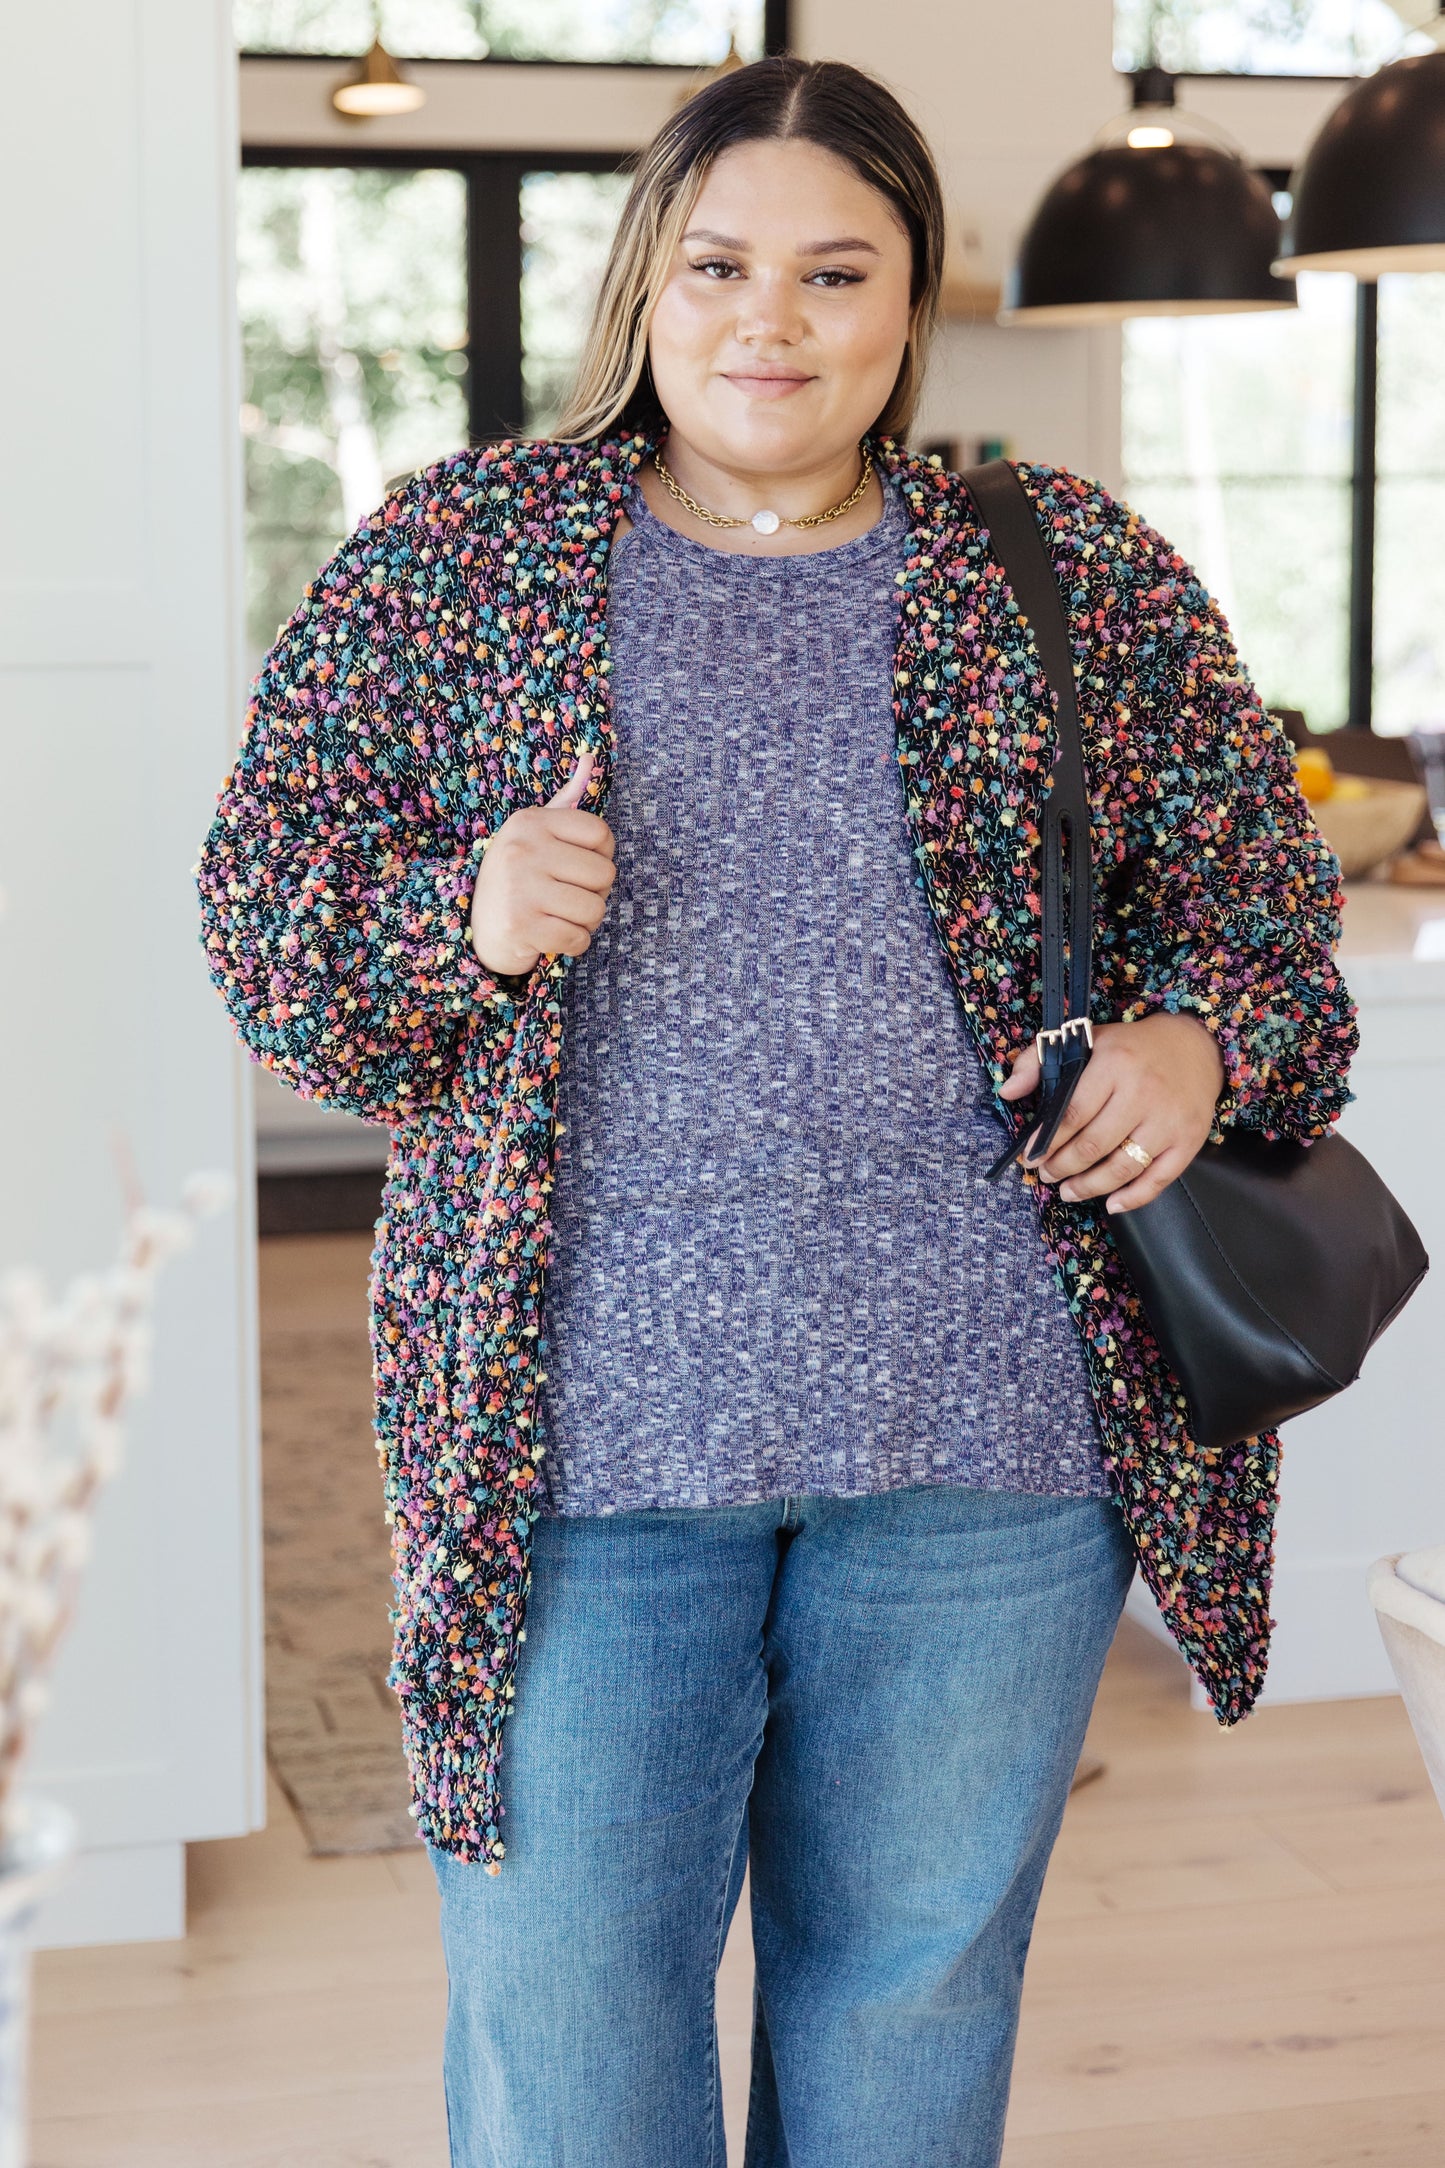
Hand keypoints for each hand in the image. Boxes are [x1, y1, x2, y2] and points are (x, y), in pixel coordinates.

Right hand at [469, 747, 616, 977]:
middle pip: (604, 874)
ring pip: (595, 909)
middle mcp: (522, 849)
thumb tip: (589, 757)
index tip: (577, 867)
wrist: (473, 928)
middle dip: (595, 893)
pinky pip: (578, 938)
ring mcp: (519, 888)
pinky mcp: (520, 926)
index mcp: (530, 821)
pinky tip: (553, 936)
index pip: (601, 834)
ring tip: (560, 916)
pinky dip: (573, 944)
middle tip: (567, 897)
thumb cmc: (518, 876)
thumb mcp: (536, 832)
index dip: (601, 857)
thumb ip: (566, 800)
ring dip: (586, 921)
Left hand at [998, 1011, 1225, 1214]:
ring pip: (1122, 1167)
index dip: (1046, 1142)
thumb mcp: (1086, 1040)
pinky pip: (1159, 1179)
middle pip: (1093, 1145)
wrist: (1196, 1045)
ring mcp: (1168, 1120)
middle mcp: (1143, 1092)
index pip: (1071, 1114)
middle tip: (1046, 1175)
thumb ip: (1038, 1061)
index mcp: (1114, 1063)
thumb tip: (1007, 1091)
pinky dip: (1134, 1198)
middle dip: (1062, 1167)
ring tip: (1068, 1191)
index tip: (1029, 1157)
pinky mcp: (1189, 1140)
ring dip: (1089, 1186)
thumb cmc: (1132, 1047)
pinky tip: (1112, 1204)